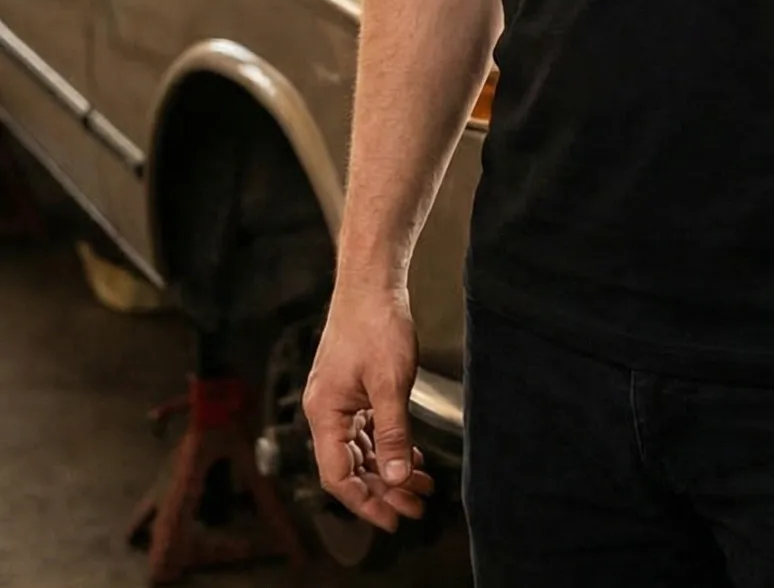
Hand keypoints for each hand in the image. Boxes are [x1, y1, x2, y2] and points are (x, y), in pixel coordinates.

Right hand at [302, 281, 435, 534]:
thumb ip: (393, 433)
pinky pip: (367, 430)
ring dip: (389, 470)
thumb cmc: (375, 323)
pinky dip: (388, 446)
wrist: (372, 282)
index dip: (365, 502)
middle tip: (416, 506)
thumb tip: (397, 478)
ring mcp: (338, 400)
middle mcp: (325, 411)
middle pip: (351, 467)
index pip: (338, 476)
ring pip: (361, 450)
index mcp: (324, 413)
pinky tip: (411, 455)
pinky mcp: (352, 389)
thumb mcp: (390, 383)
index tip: (394, 518)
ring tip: (422, 486)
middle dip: (384, 490)